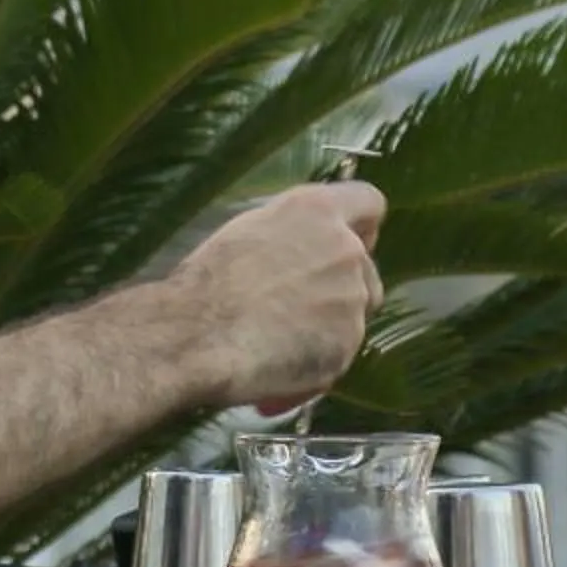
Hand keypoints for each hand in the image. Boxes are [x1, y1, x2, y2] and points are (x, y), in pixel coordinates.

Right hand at [164, 182, 387, 412]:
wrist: (197, 334)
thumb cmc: (206, 278)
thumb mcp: (247, 231)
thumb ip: (289, 232)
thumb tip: (298, 247)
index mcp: (318, 211)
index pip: (369, 203)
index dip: (360, 224)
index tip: (347, 239)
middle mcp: (346, 250)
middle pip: (365, 265)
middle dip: (341, 282)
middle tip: (299, 302)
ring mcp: (352, 300)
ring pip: (355, 311)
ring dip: (329, 322)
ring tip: (281, 339)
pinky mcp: (348, 345)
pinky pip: (339, 351)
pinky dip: (316, 358)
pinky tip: (277, 364)